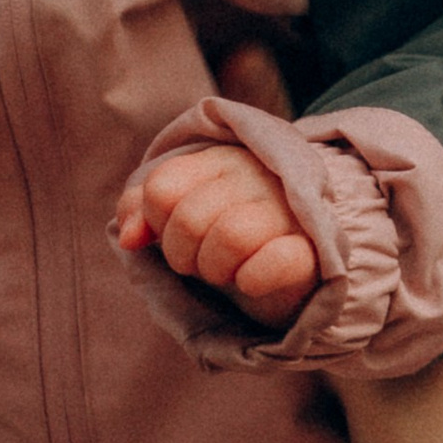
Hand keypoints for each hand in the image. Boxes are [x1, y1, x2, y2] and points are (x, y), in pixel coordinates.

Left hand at [114, 138, 320, 327]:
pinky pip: (276, 262)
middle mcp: (255, 175)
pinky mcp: (314, 247)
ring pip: (231, 237)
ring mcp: (289, 208)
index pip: (160, 188)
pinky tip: (249, 281)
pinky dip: (253, 279)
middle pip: (189, 219)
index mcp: (219, 160)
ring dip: (215, 269)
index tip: (172, 234)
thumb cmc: (225, 234)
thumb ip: (141, 213)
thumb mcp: (179, 215)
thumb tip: (128, 237)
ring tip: (225, 271)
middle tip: (198, 261)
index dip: (155, 223)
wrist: (295, 262)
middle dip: (181, 255)